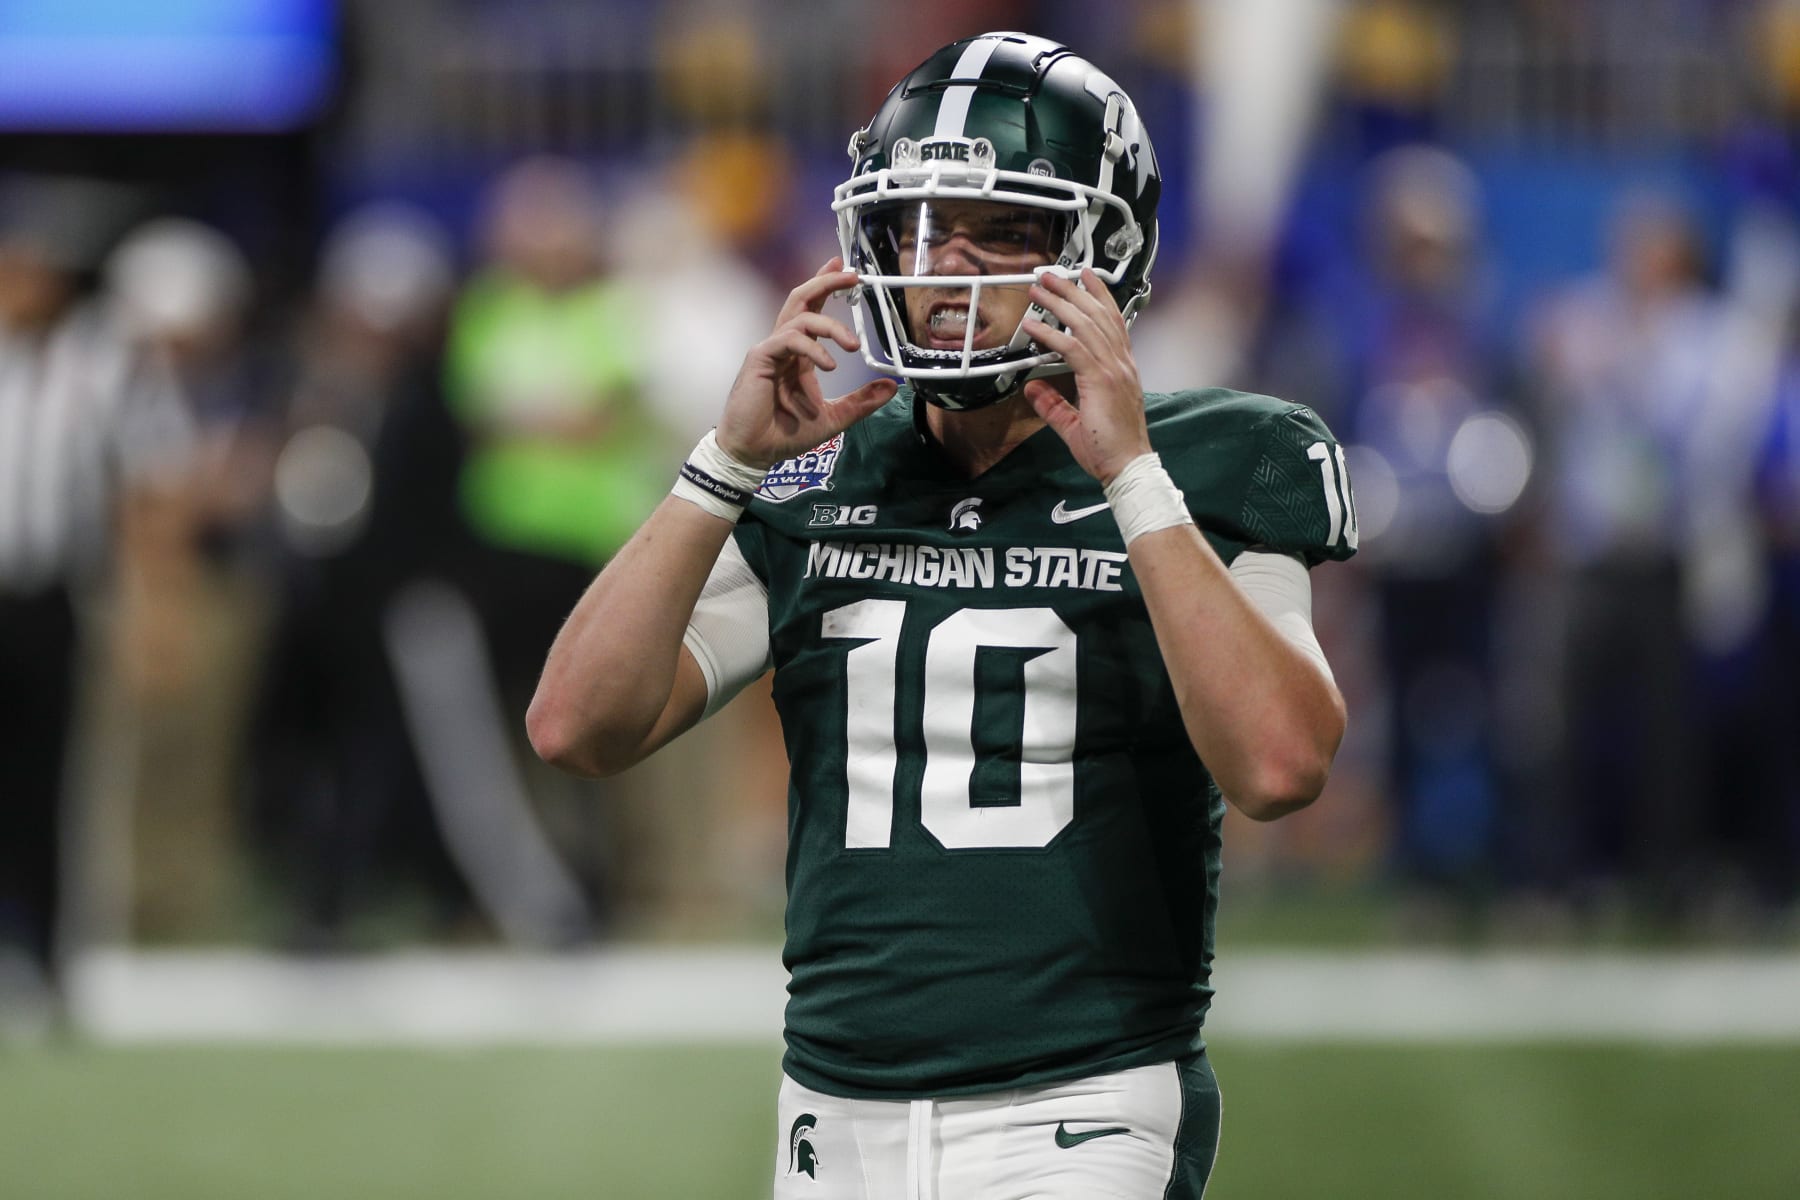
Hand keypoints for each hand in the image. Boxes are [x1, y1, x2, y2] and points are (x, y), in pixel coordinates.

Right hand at [715, 258, 898, 468]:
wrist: (755, 452)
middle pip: (802, 298)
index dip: (827, 286)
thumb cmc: (785, 434)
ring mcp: (771, 350)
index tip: (847, 271)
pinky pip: (789, 340)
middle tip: (852, 274)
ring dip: (830, 324)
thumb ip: (861, 401)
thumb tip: (892, 387)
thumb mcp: (835, 417)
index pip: (813, 309)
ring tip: (852, 345)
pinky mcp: (760, 359)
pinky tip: (830, 365)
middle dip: (826, 281)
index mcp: (799, 354)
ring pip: (800, 316)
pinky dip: (813, 349)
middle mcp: (785, 346)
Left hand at [1020, 269, 1152, 484]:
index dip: (1099, 296)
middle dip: (1074, 290)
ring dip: (1060, 303)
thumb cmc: (1110, 449)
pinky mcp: (1101, 381)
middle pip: (1097, 315)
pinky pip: (1072, 349)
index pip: (1112, 321)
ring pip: (1085, 324)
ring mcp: (1113, 370)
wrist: (1127, 466)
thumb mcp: (1075, 423)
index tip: (1086, 278)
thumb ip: (1053, 404)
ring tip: (1041, 288)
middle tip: (1053, 274)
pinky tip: (1034, 326)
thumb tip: (1032, 389)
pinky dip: (1051, 334)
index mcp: (1122, 368)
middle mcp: (1121, 364)